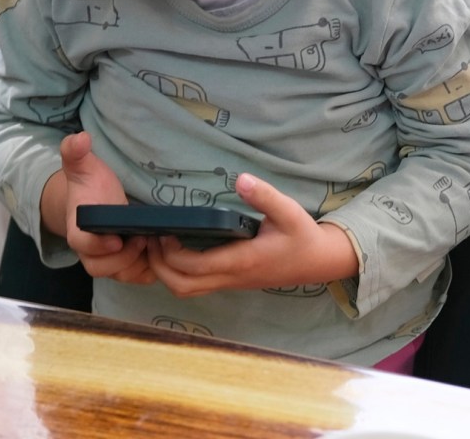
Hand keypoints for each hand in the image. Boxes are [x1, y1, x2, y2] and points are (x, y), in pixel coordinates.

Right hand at [46, 132, 155, 284]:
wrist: (96, 204)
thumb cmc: (91, 186)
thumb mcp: (84, 166)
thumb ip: (77, 152)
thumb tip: (80, 138)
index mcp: (77, 229)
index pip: (82, 244)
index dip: (98, 246)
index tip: (116, 239)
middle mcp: (90, 251)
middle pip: (101, 268)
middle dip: (124, 258)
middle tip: (144, 237)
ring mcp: (108, 262)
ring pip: (122, 275)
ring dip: (141, 263)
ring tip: (157, 242)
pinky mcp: (127, 267)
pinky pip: (138, 277)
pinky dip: (152, 269)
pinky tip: (161, 249)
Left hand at [146, 173, 357, 297]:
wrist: (317, 262)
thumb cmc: (301, 236)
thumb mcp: (289, 211)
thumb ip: (265, 196)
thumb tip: (241, 179)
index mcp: (242, 261)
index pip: (195, 266)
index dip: (171, 253)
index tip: (164, 230)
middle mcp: (231, 277)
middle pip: (182, 286)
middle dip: (158, 266)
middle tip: (152, 238)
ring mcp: (229, 282)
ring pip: (186, 290)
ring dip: (165, 272)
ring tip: (159, 244)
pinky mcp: (230, 281)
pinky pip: (195, 286)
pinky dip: (177, 274)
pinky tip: (175, 250)